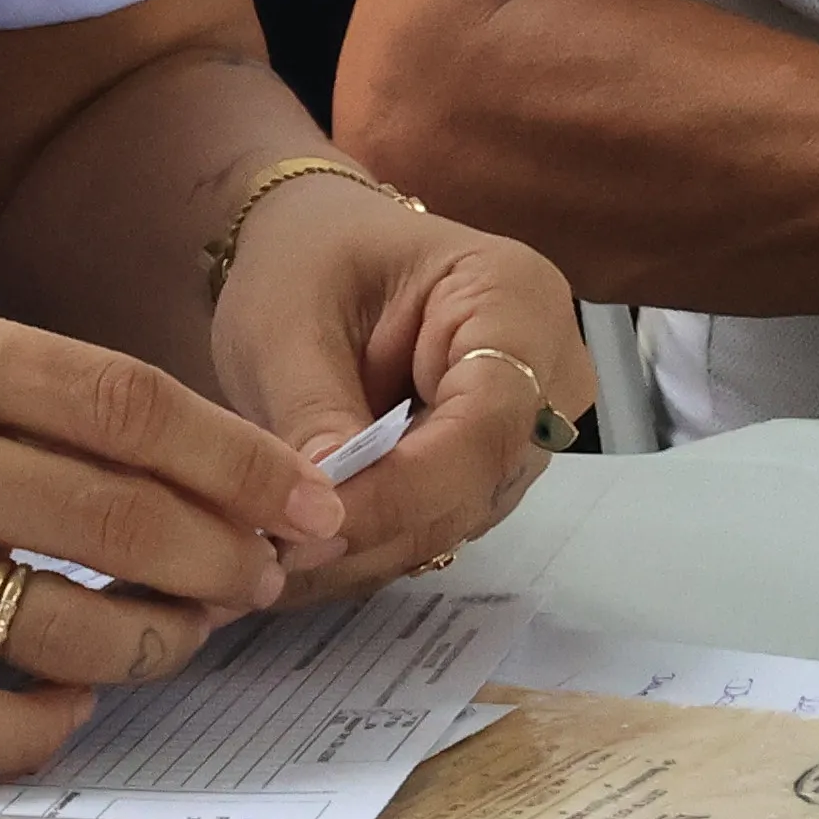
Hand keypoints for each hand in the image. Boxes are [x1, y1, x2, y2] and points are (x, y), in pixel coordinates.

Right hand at [0, 289, 332, 774]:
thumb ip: (34, 391)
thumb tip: (205, 463)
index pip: (120, 403)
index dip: (236, 459)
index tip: (306, 502)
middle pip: (106, 515)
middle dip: (220, 558)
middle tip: (264, 578)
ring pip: (48, 627)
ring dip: (148, 641)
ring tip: (182, 633)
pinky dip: (31, 727)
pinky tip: (67, 702)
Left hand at [210, 168, 590, 598]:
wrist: (317, 251)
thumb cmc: (305, 259)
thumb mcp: (287, 322)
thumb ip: (313, 411)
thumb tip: (324, 515)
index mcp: (515, 299)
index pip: (486, 421)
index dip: (406, 488)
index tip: (314, 526)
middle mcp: (547, 371)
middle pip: (479, 482)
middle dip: (376, 530)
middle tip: (274, 562)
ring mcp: (525, 428)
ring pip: (457, 517)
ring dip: (365, 551)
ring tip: (271, 566)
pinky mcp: (486, 470)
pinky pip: (437, 523)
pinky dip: (368, 545)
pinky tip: (300, 555)